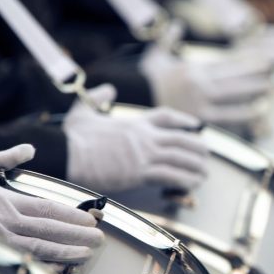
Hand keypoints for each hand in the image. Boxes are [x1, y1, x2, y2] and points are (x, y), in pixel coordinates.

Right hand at [0, 144, 103, 263]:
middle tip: (100, 239)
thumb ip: (5, 157)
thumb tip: (29, 148)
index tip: (90, 219)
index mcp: (6, 202)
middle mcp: (7, 224)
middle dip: (78, 235)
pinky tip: (61, 270)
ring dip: (67, 252)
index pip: (47, 209)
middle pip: (50, 230)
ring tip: (88, 254)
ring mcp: (0, 242)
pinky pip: (24, 263)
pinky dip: (45, 267)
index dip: (71, 215)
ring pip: (41, 249)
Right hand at [64, 84, 208, 192]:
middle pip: (182, 139)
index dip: (185, 121)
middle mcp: (144, 137)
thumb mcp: (84, 110)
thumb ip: (98, 98)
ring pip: (181, 158)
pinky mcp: (139, 173)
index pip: (167, 116)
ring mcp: (143, 154)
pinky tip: (193, 185)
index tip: (196, 127)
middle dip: (198, 148)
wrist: (67, 154)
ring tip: (204, 173)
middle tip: (206, 156)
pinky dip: (185, 180)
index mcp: (134, 123)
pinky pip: (171, 176)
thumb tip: (108, 89)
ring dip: (196, 167)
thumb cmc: (72, 137)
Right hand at [140, 43, 269, 129]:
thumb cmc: (142, 82)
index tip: (263, 61)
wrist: (133, 103)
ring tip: (268, 97)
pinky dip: (240, 121)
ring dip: (251, 100)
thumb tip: (177, 24)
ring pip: (231, 102)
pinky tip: (254, 118)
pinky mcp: (197, 122)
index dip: (246, 64)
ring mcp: (199, 105)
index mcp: (192, 71)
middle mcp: (198, 86)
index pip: (225, 65)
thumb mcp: (154, 57)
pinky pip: (223, 122)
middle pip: (232, 83)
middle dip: (254, 79)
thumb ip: (168, 40)